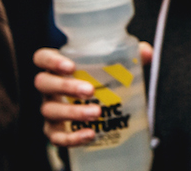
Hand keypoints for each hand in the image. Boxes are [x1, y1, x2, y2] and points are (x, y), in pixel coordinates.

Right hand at [34, 43, 153, 146]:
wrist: (98, 109)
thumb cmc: (102, 80)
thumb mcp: (115, 65)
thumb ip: (132, 55)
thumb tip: (147, 52)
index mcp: (59, 67)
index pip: (43, 58)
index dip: (51, 60)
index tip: (70, 66)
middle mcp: (50, 88)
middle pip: (44, 83)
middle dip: (65, 86)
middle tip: (90, 90)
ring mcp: (50, 109)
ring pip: (50, 110)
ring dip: (72, 112)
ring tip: (97, 112)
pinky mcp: (55, 130)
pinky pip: (56, 136)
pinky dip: (72, 137)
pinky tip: (90, 134)